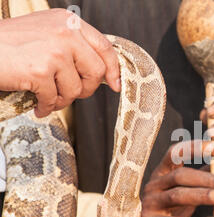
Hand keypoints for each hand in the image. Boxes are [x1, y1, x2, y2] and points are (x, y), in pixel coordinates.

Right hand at [0, 9, 120, 116]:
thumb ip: (74, 47)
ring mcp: (54, 52)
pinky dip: (46, 107)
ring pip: (75, 89)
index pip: (105, 48)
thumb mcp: (47, 33)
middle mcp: (65, 34)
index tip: (115, 84)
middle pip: (96, 72)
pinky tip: (38, 106)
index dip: (113, 70)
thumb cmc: (10, 44)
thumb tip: (102, 72)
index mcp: (69, 23)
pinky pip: (54, 99)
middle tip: (70, 94)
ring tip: (47, 97)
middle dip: (86, 89)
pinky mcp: (40, 71)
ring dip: (62, 100)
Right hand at [133, 141, 213, 216]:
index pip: (175, 153)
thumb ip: (202, 179)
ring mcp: (149, 205)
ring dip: (201, 196)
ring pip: (176, 196)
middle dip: (205, 178)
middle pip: (180, 175)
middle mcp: (154, 186)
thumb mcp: (184, 193)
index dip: (194, 148)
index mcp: (162, 174)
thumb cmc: (168, 212)